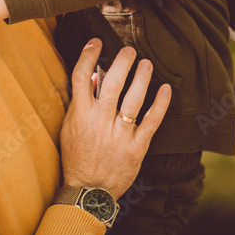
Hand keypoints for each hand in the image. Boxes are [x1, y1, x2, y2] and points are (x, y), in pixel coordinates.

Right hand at [59, 39, 170, 199]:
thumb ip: (79, 104)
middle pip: (111, 84)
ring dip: (141, 78)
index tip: (96, 42)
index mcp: (80, 116)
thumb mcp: (69, 129)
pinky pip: (151, 122)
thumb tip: (94, 79)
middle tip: (129, 50)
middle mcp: (99, 123)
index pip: (81, 78)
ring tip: (146, 63)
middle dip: (122, 62)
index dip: (88, 56)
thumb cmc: (76, 157)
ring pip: (132, 100)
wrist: (88, 192)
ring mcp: (119, 136)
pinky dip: (160, 105)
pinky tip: (166, 89)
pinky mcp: (136, 148)